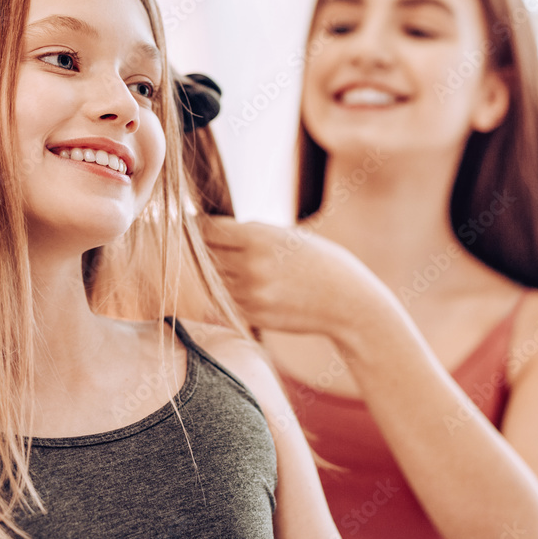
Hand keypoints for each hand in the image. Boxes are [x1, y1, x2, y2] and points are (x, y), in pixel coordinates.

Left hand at [200, 216, 377, 336]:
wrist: (347, 301)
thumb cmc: (318, 261)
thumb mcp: (285, 236)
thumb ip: (249, 234)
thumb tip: (212, 230)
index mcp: (258, 237)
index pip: (207, 230)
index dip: (196, 226)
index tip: (190, 224)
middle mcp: (250, 265)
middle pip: (204, 255)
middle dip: (200, 249)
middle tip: (194, 243)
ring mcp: (250, 293)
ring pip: (212, 280)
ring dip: (212, 272)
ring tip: (221, 263)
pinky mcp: (253, 314)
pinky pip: (226, 300)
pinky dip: (226, 292)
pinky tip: (238, 284)